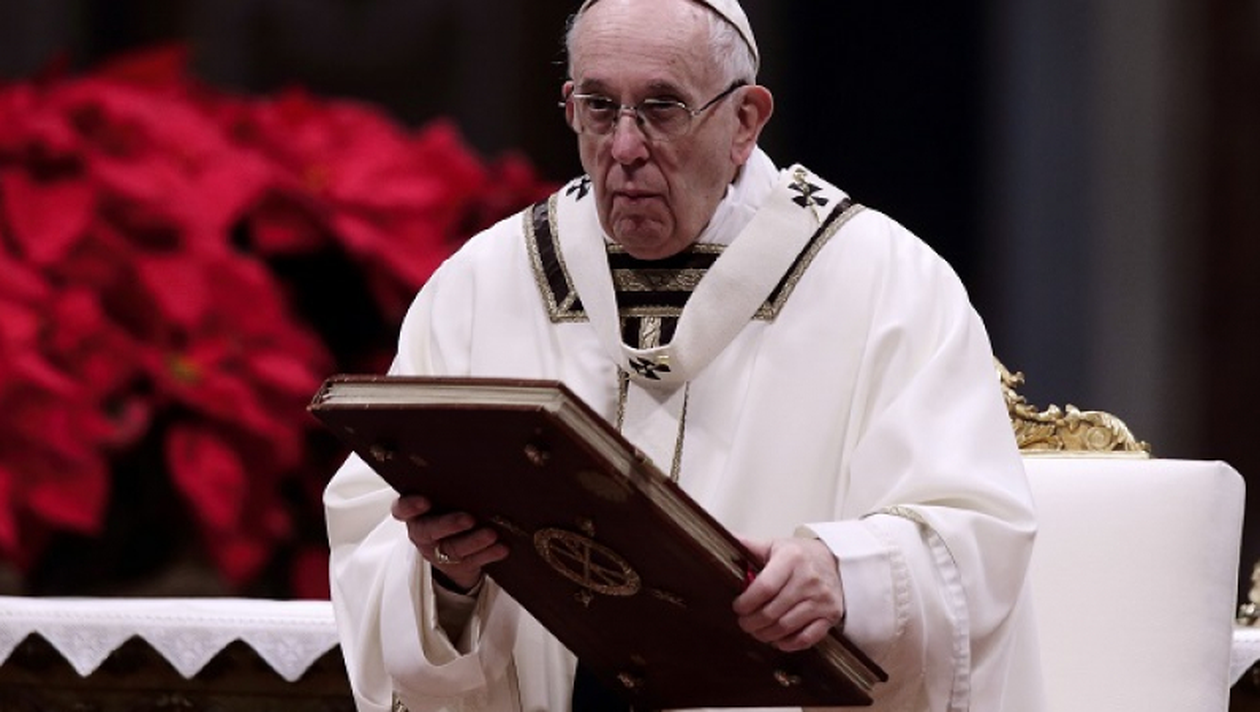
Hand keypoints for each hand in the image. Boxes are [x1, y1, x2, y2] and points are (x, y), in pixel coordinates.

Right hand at [391, 495, 508, 591]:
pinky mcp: (457, 566)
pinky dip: (488, 554)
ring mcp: (438, 552)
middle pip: (429, 531)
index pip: (402, 509)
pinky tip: (502, 547)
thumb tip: (477, 468)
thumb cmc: (450, 511)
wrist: (456, 549)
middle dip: (449, 524)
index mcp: (415, 513)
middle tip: (469, 519)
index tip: (424, 500)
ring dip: (474, 541)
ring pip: (453, 548)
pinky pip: (472, 561)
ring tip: (492, 534)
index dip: (410, 506)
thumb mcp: (444, 499)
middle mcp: (422, 533)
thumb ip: (450, 489)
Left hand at [732, 537, 845, 651]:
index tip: (737, 607)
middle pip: (772, 611)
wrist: (835, 562)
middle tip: (744, 622)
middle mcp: (808, 579)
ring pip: (786, 627)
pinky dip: (788, 643)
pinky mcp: (831, 615)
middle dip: (751, 622)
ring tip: (757, 631)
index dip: (746, 602)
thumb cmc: (799, 555)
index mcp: (792, 558)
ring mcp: (821, 599)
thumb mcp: (775, 545)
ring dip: (766, 634)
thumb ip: (748, 546)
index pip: (764, 587)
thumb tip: (721, 538)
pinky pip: (806, 638)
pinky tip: (777, 639)